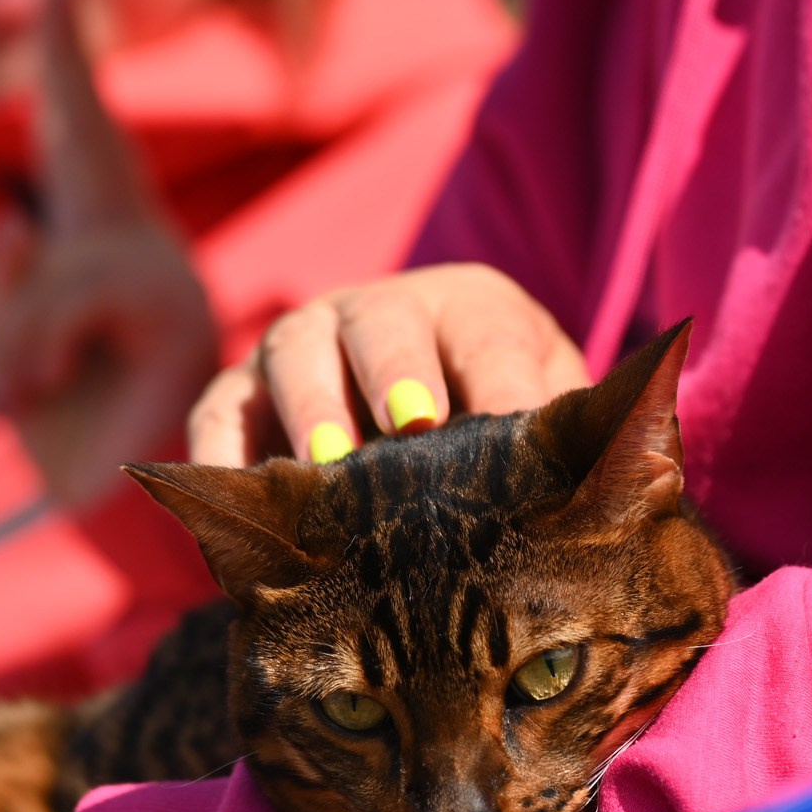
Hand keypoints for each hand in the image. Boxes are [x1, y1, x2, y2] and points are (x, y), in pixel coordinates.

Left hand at [0, 0, 218, 506]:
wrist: (124, 535)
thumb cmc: (74, 455)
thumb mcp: (9, 365)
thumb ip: (3, 290)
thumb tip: (15, 218)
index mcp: (105, 260)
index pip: (83, 149)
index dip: (70, 71)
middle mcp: (144, 254)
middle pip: (94, 142)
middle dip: (68, 68)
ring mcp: (169, 279)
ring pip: (47, 256)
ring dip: (6, 334)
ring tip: (24, 391)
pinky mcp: (176, 313)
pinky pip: (68, 290)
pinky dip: (33, 344)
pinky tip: (51, 386)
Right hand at [188, 264, 587, 467]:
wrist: (420, 429)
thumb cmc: (493, 429)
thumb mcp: (542, 414)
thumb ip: (566, 438)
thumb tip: (592, 488)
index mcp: (466, 308)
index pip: (486, 335)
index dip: (499, 381)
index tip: (512, 424)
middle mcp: (373, 313)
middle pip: (380, 323)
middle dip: (395, 369)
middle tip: (415, 426)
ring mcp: (298, 348)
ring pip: (294, 353)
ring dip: (310, 403)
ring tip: (328, 463)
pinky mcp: (239, 395)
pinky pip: (218, 414)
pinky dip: (222, 453)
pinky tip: (242, 503)